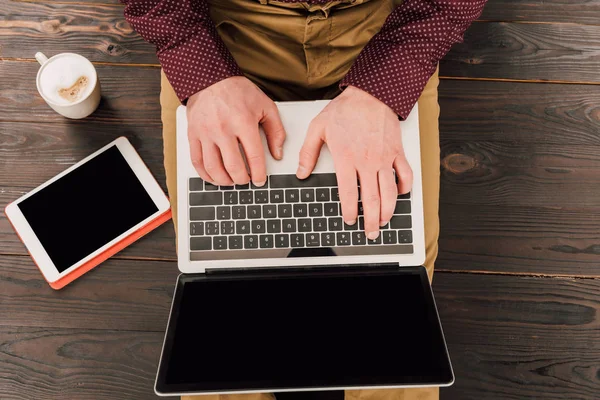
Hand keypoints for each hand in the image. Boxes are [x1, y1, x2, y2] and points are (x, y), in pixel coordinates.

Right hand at [186, 76, 285, 185]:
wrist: (211, 78)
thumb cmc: (239, 91)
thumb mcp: (265, 106)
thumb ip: (276, 130)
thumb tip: (277, 153)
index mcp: (243, 122)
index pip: (254, 157)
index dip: (259, 173)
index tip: (260, 180)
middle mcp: (223, 129)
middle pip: (233, 166)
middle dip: (242, 180)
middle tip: (247, 180)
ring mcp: (206, 133)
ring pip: (213, 168)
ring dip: (224, 181)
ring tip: (232, 181)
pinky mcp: (193, 134)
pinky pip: (197, 161)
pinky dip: (205, 174)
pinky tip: (214, 177)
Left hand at [297, 86, 412, 239]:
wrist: (371, 93)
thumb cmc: (344, 110)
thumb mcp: (318, 128)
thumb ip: (308, 153)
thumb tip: (301, 173)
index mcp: (346, 158)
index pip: (348, 193)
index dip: (349, 211)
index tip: (349, 220)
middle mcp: (367, 161)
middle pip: (371, 199)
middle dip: (371, 220)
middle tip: (369, 232)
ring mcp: (385, 158)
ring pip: (390, 192)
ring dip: (388, 210)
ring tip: (384, 221)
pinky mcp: (397, 152)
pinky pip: (405, 174)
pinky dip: (405, 187)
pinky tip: (400, 195)